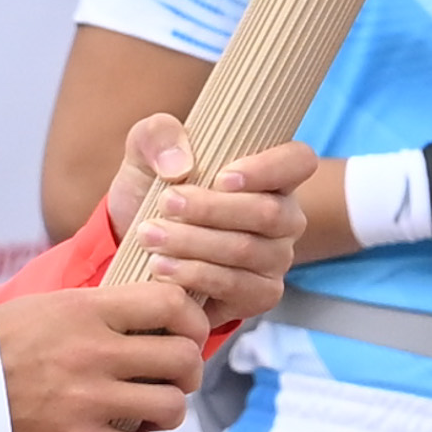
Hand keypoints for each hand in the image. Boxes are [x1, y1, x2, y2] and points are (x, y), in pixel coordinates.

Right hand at [0, 277, 208, 431]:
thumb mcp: (48, 306)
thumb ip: (102, 308)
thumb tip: (155, 311)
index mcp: (87, 310)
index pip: (171, 303)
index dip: (193, 321)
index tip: (187, 334)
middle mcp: (94, 352)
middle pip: (183, 359)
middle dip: (188, 371)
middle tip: (173, 377)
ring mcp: (88, 400)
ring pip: (172, 407)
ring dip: (169, 411)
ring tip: (151, 410)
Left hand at [108, 114, 311, 335]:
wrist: (133, 246)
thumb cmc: (153, 191)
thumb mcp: (145, 153)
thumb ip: (158, 135)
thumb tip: (181, 164)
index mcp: (271, 174)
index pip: (299, 161)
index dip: (269, 168)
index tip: (221, 178)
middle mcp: (284, 218)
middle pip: (269, 213)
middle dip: (212, 209)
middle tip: (166, 204)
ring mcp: (276, 259)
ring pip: (246, 250)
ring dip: (193, 243)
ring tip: (150, 236)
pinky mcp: (259, 295)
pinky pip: (235, 286)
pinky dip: (194, 275)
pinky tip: (161, 268)